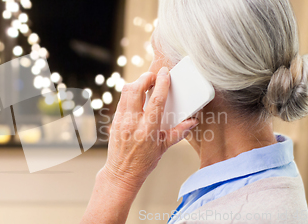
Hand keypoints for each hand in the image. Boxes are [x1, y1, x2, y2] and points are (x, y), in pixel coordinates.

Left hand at [101, 67, 199, 190]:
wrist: (122, 173)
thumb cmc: (144, 162)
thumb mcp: (164, 148)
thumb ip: (178, 132)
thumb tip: (193, 121)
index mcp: (148, 130)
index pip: (156, 101)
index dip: (161, 83)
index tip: (165, 73)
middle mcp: (133, 123)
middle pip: (136, 90)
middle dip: (145, 78)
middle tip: (154, 76)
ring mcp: (121, 121)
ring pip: (126, 92)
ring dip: (137, 84)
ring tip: (147, 84)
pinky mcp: (114, 121)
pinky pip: (121, 100)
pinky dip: (130, 94)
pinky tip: (138, 96)